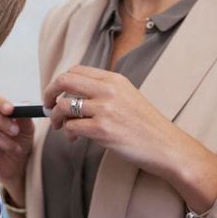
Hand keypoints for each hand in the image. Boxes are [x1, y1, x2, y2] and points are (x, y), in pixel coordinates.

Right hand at [0, 92, 33, 200]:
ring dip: (1, 139)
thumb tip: (25, 105)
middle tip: (15, 131)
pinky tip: (2, 152)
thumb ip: (25, 117)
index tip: (10, 110)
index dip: (0, 102)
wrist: (14, 166)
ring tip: (14, 147)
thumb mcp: (27, 129)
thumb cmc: (20, 142)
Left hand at [43, 65, 185, 176]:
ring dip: (56, 117)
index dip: (60, 82)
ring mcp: (105, 109)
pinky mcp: (102, 129)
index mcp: (114, 79)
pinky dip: (68, 132)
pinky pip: (71, 126)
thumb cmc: (148, 126)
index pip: (76, 70)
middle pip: (64, 81)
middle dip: (49, 94)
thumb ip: (103, 92)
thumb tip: (71, 95)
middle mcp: (108, 90)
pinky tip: (74, 138)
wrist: (169, 148)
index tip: (56, 94)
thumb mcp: (128, 97)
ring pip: (63, 105)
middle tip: (47, 106)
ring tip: (61, 126)